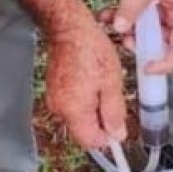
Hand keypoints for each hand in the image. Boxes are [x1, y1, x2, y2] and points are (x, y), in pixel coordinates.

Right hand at [45, 18, 126, 149]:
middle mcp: (59, 109)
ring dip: (93, 108)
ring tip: (101, 85)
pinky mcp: (53, 90)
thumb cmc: (90, 49)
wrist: (68, 28)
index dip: (108, 137)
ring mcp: (54, 99)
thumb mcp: (112, 82)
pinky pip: (71, 104)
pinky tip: (91, 80)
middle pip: (84, 131)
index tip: (119, 125)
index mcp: (74, 110)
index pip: (92, 142)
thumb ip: (114, 112)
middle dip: (101, 121)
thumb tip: (117, 134)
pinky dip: (83, 99)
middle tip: (111, 96)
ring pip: (78, 117)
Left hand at [112, 0, 172, 73]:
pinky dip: (121, 16)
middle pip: (160, 41)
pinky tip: (105, 14)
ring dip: (127, 30)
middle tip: (124, 41)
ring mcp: (161, 5)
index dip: (165, 63)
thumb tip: (119, 29)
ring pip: (144, 29)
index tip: (146, 66)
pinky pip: (135, 14)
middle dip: (140, 45)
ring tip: (110, 25)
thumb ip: (132, 7)